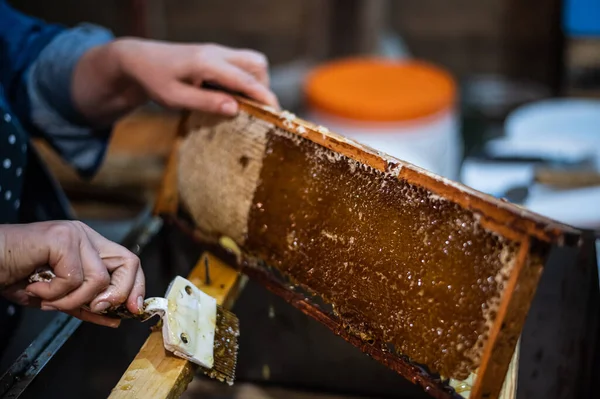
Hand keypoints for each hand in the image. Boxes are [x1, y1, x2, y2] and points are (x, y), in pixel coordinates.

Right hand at [0, 221, 144, 327]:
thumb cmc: (14, 275)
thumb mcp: (58, 297)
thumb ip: (86, 304)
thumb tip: (115, 318)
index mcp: (89, 246)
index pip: (129, 262)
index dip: (136, 287)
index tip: (133, 310)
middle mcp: (86, 236)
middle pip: (129, 263)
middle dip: (118, 294)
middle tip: (95, 308)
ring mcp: (76, 235)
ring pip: (99, 279)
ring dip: (72, 299)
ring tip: (47, 295)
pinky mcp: (63, 239)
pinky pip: (73, 278)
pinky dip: (53, 292)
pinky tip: (35, 285)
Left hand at [73, 38, 279, 123]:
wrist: (138, 59)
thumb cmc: (154, 81)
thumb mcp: (175, 98)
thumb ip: (206, 102)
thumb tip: (235, 108)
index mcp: (207, 63)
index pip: (245, 79)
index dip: (264, 97)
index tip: (276, 113)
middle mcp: (216, 53)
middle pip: (256, 64)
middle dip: (263, 87)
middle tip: (258, 111)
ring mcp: (217, 51)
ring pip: (251, 61)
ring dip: (256, 82)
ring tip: (245, 105)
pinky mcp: (215, 55)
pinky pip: (240, 64)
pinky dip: (245, 79)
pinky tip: (233, 96)